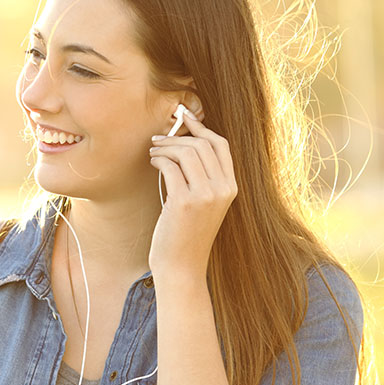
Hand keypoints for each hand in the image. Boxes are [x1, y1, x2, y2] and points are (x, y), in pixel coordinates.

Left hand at [147, 114, 236, 277]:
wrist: (182, 267)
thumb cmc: (187, 234)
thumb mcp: (204, 203)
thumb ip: (202, 177)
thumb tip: (185, 141)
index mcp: (231, 187)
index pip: (221, 145)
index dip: (201, 127)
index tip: (184, 117)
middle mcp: (222, 189)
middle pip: (201, 144)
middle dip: (177, 136)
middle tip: (159, 138)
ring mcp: (205, 196)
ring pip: (185, 152)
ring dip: (165, 146)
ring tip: (153, 151)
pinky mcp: (184, 202)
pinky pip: (170, 166)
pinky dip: (158, 159)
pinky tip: (152, 162)